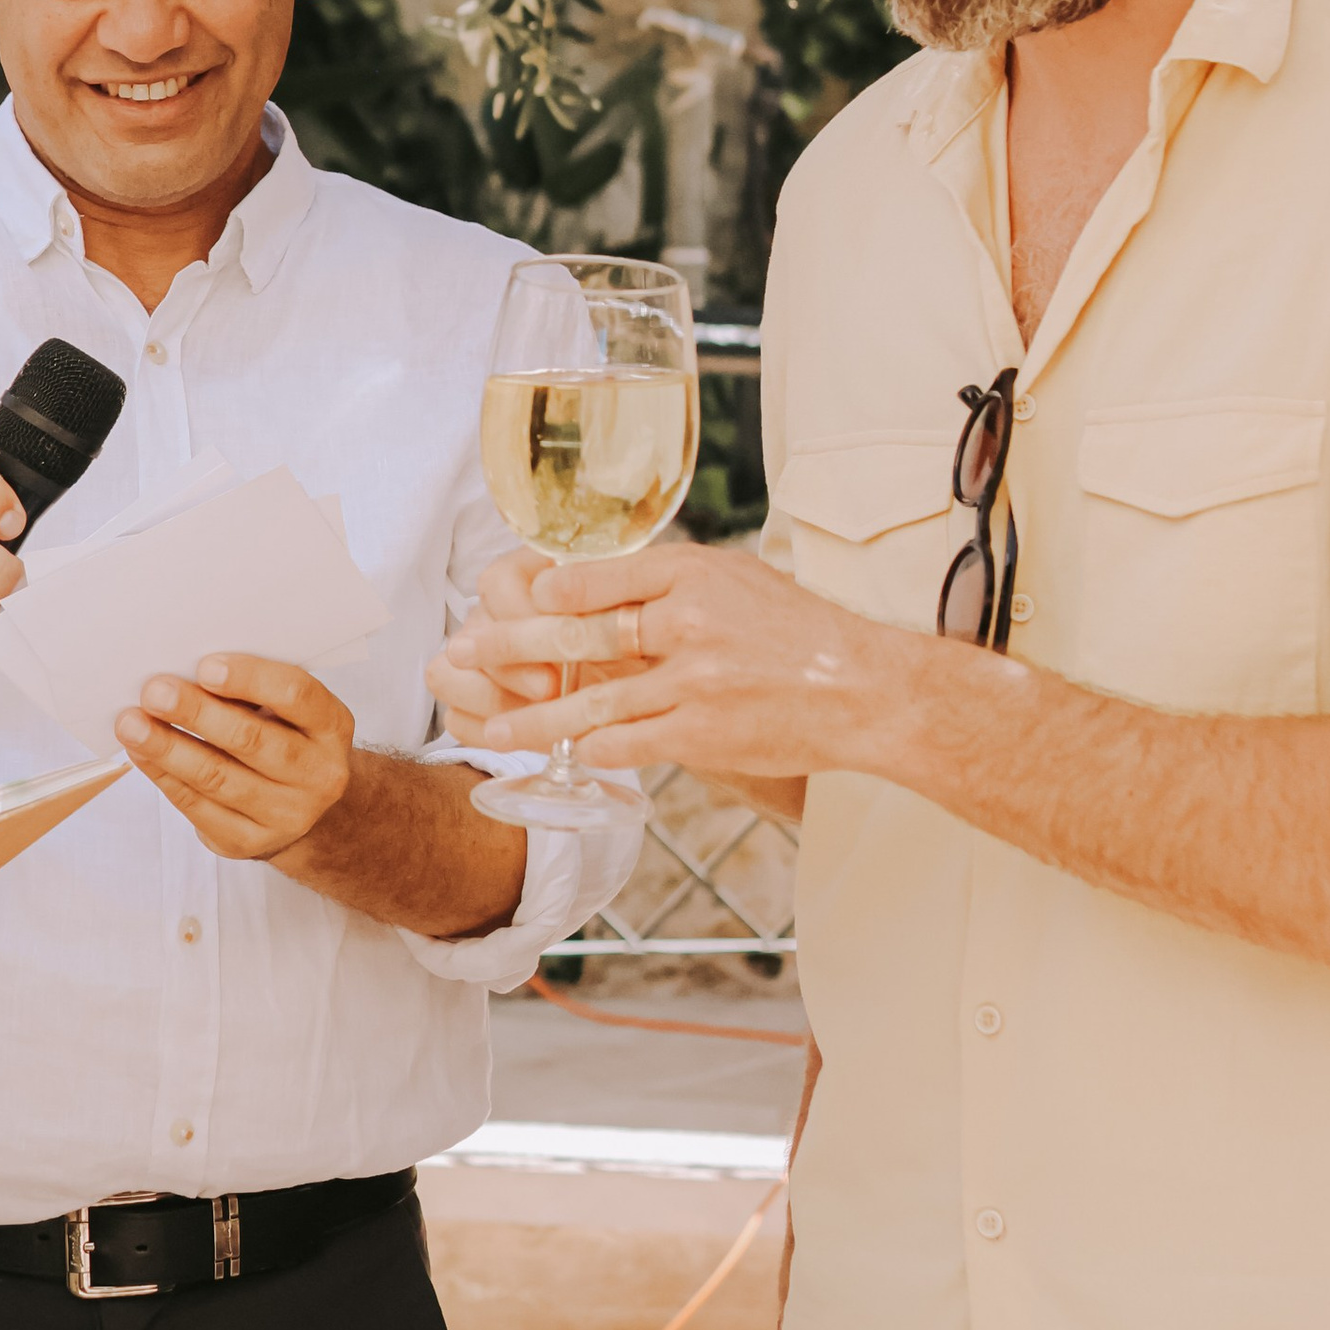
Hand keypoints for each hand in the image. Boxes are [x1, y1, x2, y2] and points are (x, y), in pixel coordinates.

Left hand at [118, 656, 355, 864]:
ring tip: (131, 723)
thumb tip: (183, 668)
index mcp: (331, 726)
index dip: (251, 679)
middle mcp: (318, 775)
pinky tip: (141, 753)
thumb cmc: (283, 737)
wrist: (301, 806)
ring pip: (218, 778)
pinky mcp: (248, 842)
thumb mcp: (285, 709)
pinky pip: (198, 807)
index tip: (205, 666)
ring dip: (168, 748)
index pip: (297, 696)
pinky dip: (164, 776)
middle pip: (252, 740)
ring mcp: (286, 815)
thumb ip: (249, 689)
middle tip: (154, 691)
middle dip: (197, 713)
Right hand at [426, 542, 661, 741]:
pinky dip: (482, 730)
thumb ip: (607, 597)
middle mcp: (496, 616)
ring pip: (446, 673)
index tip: (559, 631)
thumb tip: (583, 600)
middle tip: (552, 688)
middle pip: (471, 631)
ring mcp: (482, 661)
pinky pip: (456, 718)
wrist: (657, 686)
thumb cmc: (643, 638)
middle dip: (510, 663)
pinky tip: (517, 737)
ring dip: (489, 697)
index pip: (497, 582)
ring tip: (534, 718)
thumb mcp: (633, 610)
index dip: (521, 610)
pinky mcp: (479, 706)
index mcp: (530, 578)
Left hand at [438, 540, 894, 783]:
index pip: (595, 576)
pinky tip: (566, 757)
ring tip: (490, 728)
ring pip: (590, 703)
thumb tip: (597, 585)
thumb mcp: (736, 578)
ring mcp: (691, 680)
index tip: (518, 599)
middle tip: (466, 653)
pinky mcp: (701, 732)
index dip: (545, 592)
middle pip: (577, 636)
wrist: (864, 689)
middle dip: (511, 648)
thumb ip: (671, 582)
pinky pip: (626, 744)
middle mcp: (685, 620)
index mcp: (691, 572)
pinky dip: (591, 751)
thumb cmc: (797, 632)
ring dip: (533, 719)